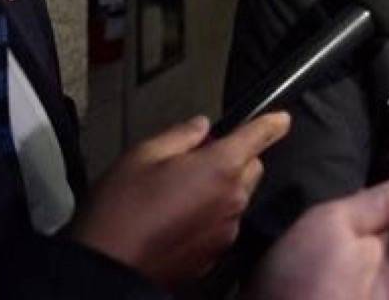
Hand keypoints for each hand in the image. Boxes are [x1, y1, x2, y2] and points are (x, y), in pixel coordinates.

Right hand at [72, 111, 289, 286]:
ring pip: (238, 197)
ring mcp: (227, 230)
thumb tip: (201, 127)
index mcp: (220, 167)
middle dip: (234, 159)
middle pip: (252, 168)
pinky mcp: (216, 254)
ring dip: (221, 189)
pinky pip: (224, 224)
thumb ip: (180, 135)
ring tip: (179, 194)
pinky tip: (178, 220)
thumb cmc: (120, 210)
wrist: (106, 269)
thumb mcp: (143, 155)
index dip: (272, 124)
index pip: (260, 136)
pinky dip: (211, 216)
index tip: (281, 119)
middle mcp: (233, 199)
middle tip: (195, 160)